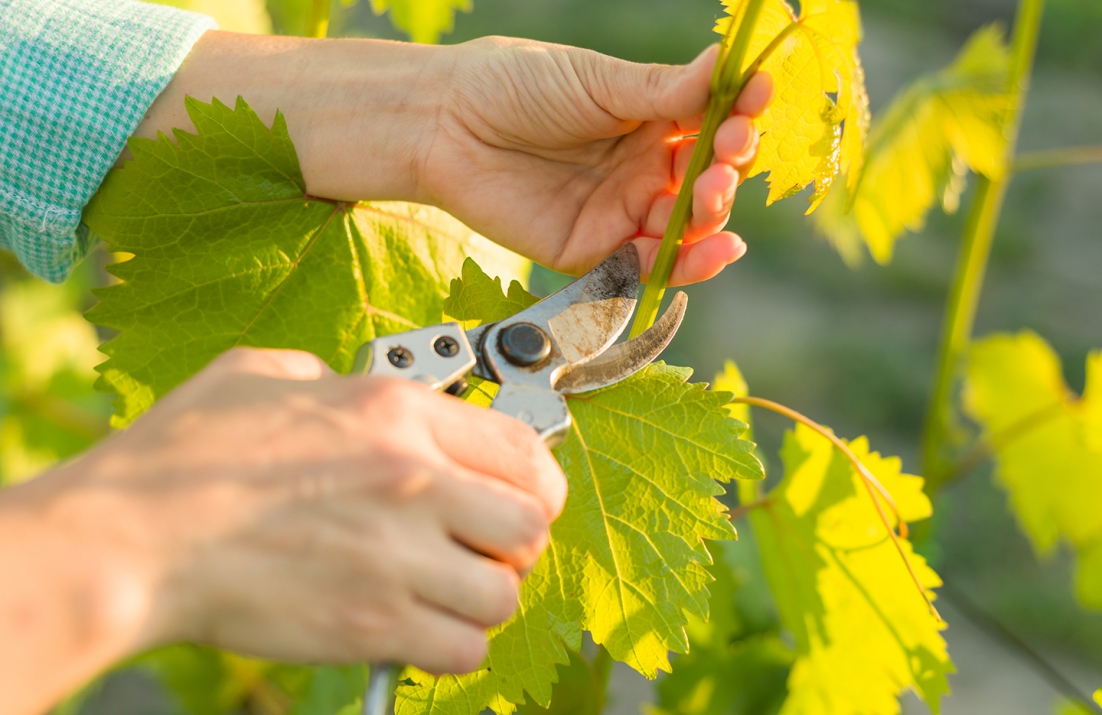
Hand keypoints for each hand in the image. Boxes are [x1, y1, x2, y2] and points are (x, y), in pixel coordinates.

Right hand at [2, 347, 564, 712]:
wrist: (130, 539)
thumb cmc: (182, 457)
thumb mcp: (262, 374)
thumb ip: (327, 377)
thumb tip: (347, 388)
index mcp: (394, 412)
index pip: (525, 449)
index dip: (535, 481)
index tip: (521, 496)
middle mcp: (412, 479)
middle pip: (531, 524)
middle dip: (516, 541)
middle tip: (483, 547)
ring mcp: (396, 556)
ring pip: (504, 593)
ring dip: (483, 597)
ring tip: (445, 591)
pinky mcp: (372, 623)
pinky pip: (463, 650)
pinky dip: (453, 645)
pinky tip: (417, 628)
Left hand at [138, 34, 771, 285]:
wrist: (445, 126)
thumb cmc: (514, 86)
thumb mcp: (595, 80)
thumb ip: (661, 89)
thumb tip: (727, 65)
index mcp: (649, 118)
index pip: (712, 123)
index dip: (740, 116)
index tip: (757, 99)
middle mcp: (641, 167)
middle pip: (705, 182)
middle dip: (724, 173)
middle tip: (727, 158)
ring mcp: (619, 211)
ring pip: (683, 229)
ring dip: (708, 220)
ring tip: (709, 202)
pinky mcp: (590, 251)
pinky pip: (643, 266)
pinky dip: (680, 264)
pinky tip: (706, 250)